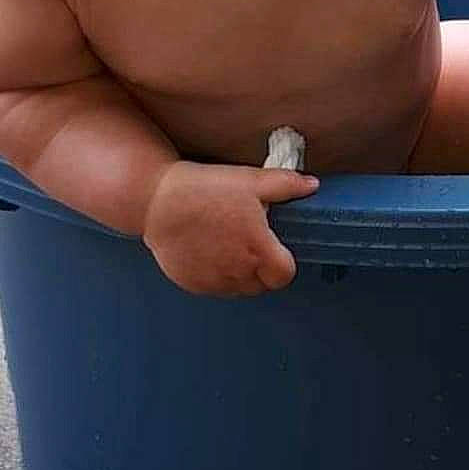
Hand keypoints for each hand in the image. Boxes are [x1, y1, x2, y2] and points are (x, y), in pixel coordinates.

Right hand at [143, 161, 318, 295]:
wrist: (156, 201)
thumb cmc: (205, 189)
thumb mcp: (250, 180)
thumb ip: (286, 185)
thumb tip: (312, 185)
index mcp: (258, 250)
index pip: (285, 275)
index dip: (282, 263)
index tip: (274, 248)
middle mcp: (238, 272)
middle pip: (262, 284)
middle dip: (261, 267)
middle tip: (248, 241)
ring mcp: (213, 281)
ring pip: (238, 288)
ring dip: (238, 273)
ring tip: (226, 243)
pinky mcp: (192, 284)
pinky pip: (213, 287)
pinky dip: (215, 274)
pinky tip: (206, 250)